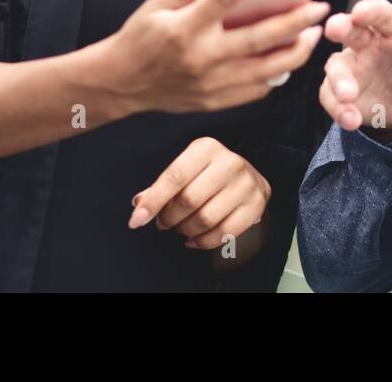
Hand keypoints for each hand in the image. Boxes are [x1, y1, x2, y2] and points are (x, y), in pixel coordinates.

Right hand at [106, 0, 329, 113]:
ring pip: (266, 71)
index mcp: (185, 26)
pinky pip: (255, 91)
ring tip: (311, 35)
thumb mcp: (157, 3)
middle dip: (295, 22)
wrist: (118, 85)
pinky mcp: (214, 102)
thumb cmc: (139, 37)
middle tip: (319, 8)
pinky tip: (286, 59)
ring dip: (295, 52)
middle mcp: (201, 57)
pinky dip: (275, 75)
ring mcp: (210, 84)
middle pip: (259, 38)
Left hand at [127, 137, 269, 250]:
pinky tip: (193, 239)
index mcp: (207, 148)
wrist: (246, 177)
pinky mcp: (256, 205)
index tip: (135, 221)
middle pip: (189, 200)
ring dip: (185, 231)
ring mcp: (246, 184)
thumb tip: (139, 204)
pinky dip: (202, 242)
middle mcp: (230, 162)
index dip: (153, 202)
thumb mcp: (184, 169)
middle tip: (163, 223)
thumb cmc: (205, 174)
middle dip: (169, 218)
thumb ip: (161, 186)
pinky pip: (223, 234)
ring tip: (180, 228)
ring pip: (205, 219)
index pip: (174, 177)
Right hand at [318, 0, 391, 135]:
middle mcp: (368, 43)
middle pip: (350, 30)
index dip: (371, 10)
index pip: (382, 14)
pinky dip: (338, 108)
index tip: (361, 10)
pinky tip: (351, 120)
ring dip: (338, 79)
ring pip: (337, 67)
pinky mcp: (344, 93)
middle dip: (341, 26)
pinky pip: (332, 97)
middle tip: (335, 28)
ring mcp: (354, 67)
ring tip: (348, 95)